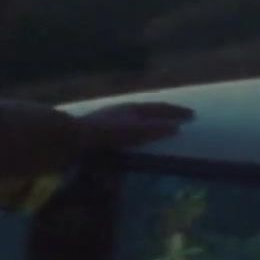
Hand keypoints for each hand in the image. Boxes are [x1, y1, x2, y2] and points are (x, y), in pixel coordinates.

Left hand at [77, 102, 194, 150]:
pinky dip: (133, 142)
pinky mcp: (98, 138)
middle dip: (163, 117)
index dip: (176, 111)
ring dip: (147, 129)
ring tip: (157, 137)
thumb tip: (176, 127)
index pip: (159, 108)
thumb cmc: (101, 134)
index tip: (192, 115)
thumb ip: (153, 129)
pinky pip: (122, 138)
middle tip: (177, 123)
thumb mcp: (131, 130)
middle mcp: (120, 113)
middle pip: (146, 113)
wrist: (67, 140)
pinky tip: (132, 151)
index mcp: (131, 109)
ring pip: (133, 125)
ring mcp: (108, 124)